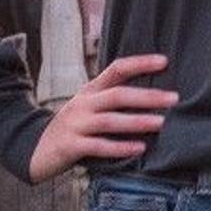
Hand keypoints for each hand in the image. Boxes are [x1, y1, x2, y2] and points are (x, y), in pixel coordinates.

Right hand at [29, 53, 172, 179]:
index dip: (139, 63)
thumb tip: (156, 97)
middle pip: (117, 95)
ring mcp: (75, 124)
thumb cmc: (74, 128)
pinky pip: (98, 146)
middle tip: (174, 98)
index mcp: (90, 91)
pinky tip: (139, 148)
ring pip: (109, 120)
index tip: (165, 61)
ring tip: (160, 123)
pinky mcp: (70, 146)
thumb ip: (114, 101)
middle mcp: (83, 104)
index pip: (116, 69)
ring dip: (136, 121)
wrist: (36, 149)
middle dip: (147, 96)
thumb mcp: (89, 108)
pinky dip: (120, 147)